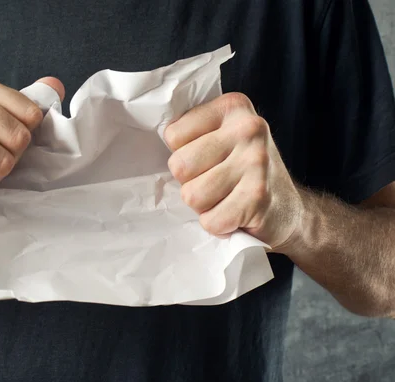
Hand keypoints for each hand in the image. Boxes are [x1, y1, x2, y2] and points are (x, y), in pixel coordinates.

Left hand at [164, 92, 302, 248]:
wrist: (289, 210)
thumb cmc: (243, 173)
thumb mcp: (222, 137)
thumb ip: (192, 133)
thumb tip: (142, 144)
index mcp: (232, 107)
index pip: (172, 135)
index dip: (183, 154)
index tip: (207, 158)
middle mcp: (248, 128)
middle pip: (179, 166)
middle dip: (191, 182)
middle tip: (216, 183)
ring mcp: (256, 163)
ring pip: (192, 195)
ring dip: (203, 206)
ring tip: (226, 198)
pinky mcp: (258, 198)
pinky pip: (210, 220)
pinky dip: (217, 225)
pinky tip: (235, 215)